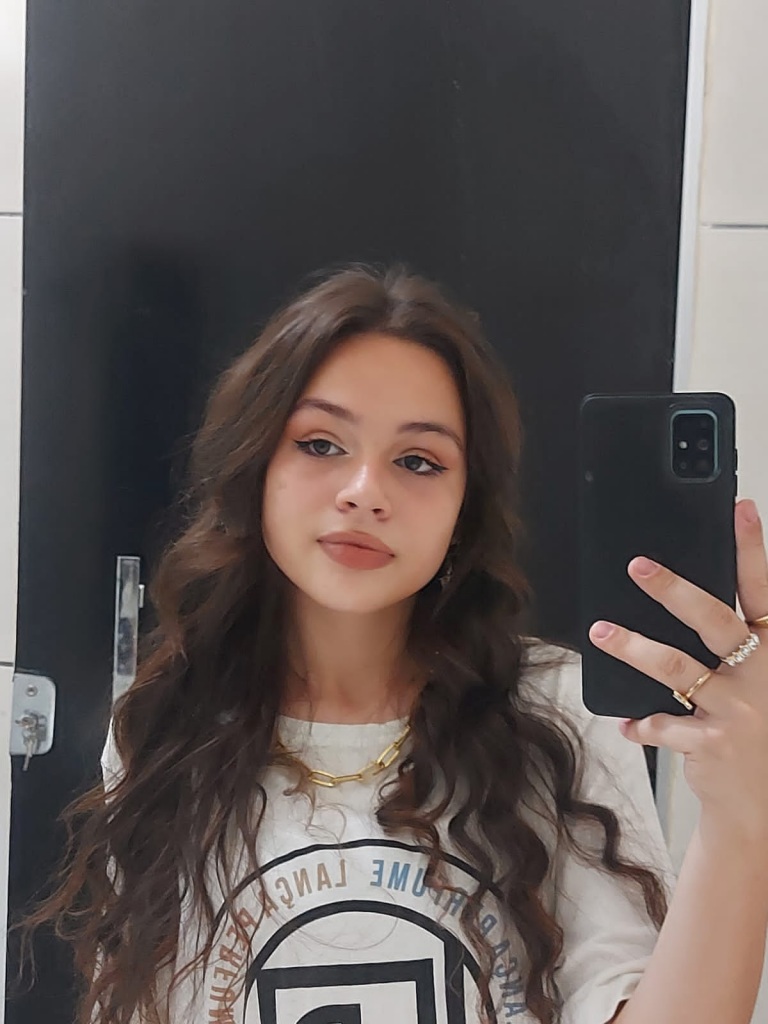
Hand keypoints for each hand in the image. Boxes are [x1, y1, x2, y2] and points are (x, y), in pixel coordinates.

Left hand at [588, 498, 767, 846]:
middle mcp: (762, 674)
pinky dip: (642, 722)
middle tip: (638, 566)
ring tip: (601, 632)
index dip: (752, 549)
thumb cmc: (757, 732)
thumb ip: (734, 642)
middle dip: (675, 589)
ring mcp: (739, 709)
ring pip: (677, 667)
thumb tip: (683, 598)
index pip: (763, 590)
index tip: (740, 508)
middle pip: (715, 619)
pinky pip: (665, 724)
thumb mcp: (759, 681)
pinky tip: (626, 722)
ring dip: (634, 648)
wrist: (763, 805)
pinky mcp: (714, 743)